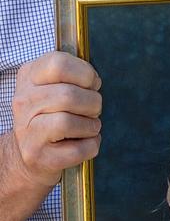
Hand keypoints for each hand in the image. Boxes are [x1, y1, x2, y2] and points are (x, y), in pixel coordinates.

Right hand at [11, 52, 101, 193]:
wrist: (30, 155)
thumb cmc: (52, 117)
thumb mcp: (56, 88)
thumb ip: (74, 77)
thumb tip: (93, 81)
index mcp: (29, 77)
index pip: (58, 64)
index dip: (85, 73)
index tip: (91, 85)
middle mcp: (23, 102)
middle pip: (68, 95)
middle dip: (93, 103)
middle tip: (93, 110)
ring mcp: (27, 131)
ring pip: (69, 122)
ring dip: (91, 125)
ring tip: (89, 127)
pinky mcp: (38, 156)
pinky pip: (77, 149)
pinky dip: (91, 145)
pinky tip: (85, 142)